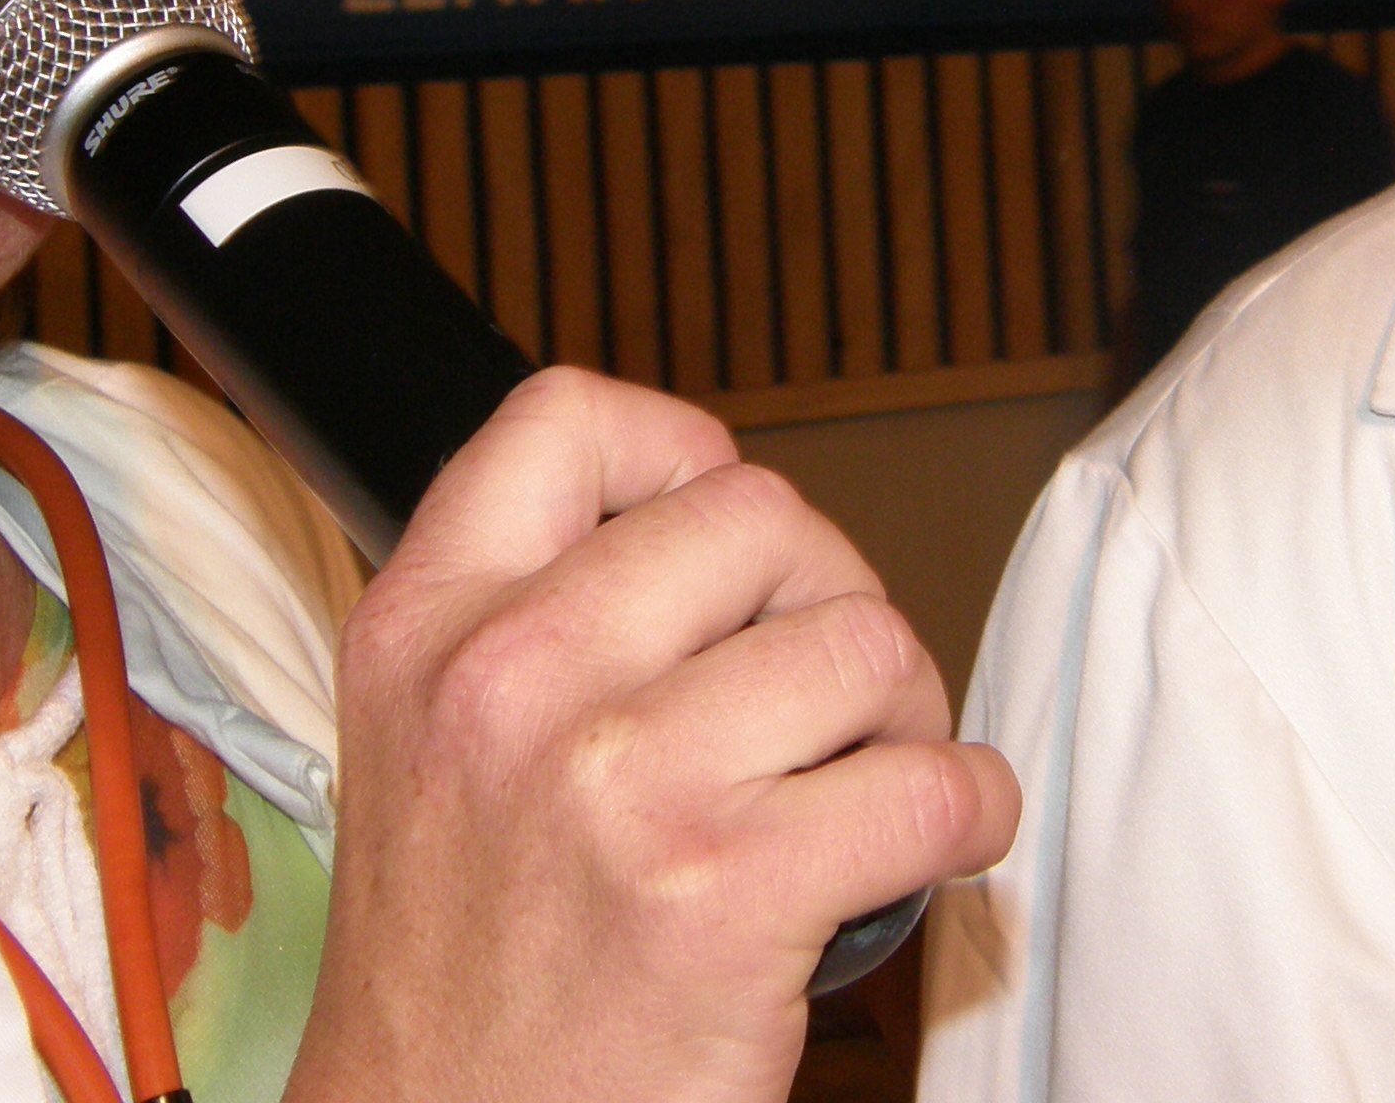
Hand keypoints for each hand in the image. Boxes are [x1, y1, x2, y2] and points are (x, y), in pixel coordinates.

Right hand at [284, 369, 1016, 1102]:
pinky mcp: (726, 895)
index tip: (728, 544)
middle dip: (828, 591)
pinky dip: (969, 808)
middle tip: (829, 689)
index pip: (565, 420)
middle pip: (757, 513)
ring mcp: (619, 783)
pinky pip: (931, 786)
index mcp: (424, 627)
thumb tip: (713, 528)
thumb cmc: (459, 975)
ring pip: (861, 642)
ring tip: (871, 776)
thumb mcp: (427, 746)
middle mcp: (508, 682)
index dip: (681, 452)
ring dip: (905, 709)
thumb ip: (530, 620)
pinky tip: (939, 838)